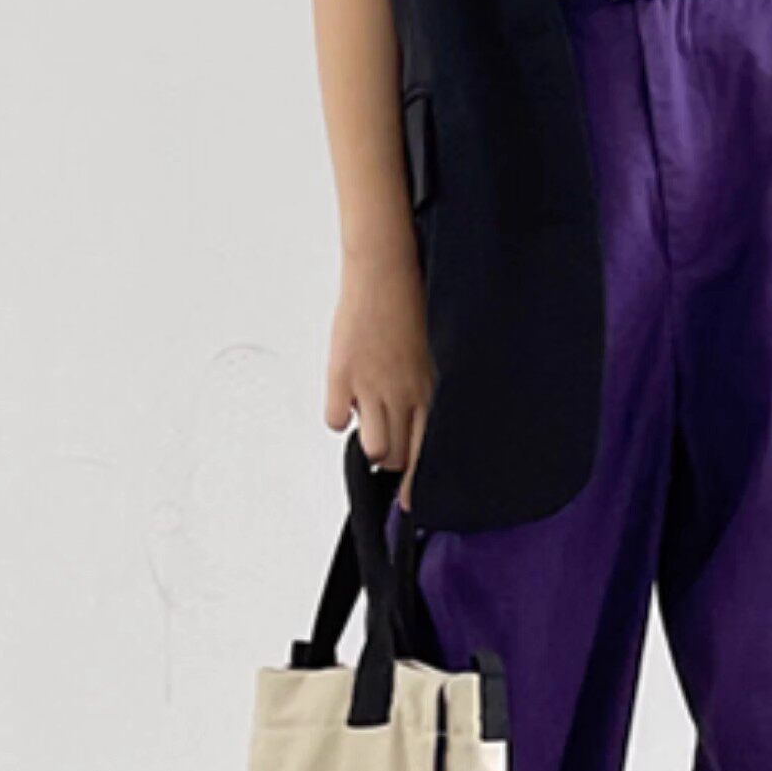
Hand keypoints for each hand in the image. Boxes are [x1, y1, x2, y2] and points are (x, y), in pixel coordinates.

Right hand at [326, 238, 435, 510]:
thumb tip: (427, 418)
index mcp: (430, 388)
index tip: (414, 502)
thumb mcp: (437, 349)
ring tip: (370, 420)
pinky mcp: (340, 375)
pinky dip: (339, 414)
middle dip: (393, 456)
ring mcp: (370, 386)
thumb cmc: (414, 301)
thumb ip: (430, 387)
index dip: (419, 485)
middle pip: (396, 456)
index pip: (427, 454)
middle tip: (389, 438)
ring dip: (369, 439)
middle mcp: (402, 393)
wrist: (384, 268)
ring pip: (371, 446)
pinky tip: (348, 398)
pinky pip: (335, 419)